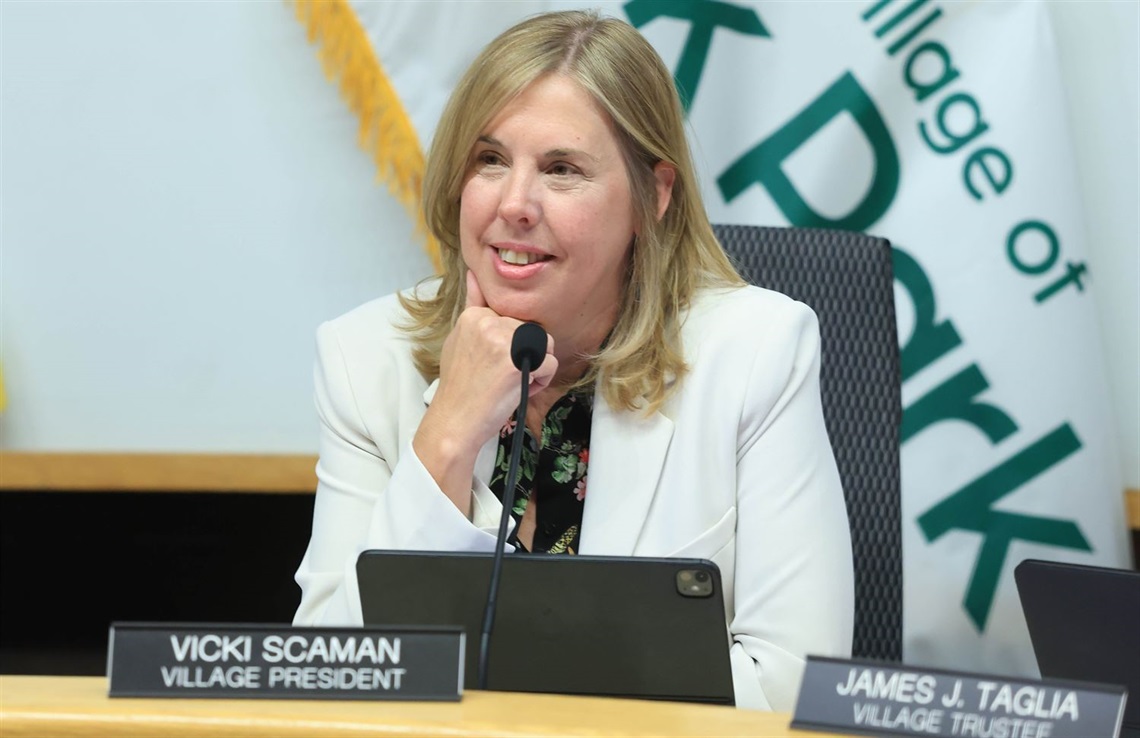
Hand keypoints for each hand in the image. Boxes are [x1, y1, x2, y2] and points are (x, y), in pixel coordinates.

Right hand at [412, 271, 556, 513]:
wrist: (454, 422)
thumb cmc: (460, 387)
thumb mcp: (459, 340)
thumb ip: (473, 307)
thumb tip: (474, 274)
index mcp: (475, 316)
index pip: (515, 321)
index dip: (511, 346)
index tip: (492, 364)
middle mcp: (488, 323)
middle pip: (533, 331)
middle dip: (526, 355)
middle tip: (502, 376)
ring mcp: (503, 341)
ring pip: (545, 345)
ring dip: (537, 366)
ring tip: (512, 382)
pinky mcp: (516, 362)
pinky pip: (550, 364)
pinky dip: (541, 382)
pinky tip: (519, 390)